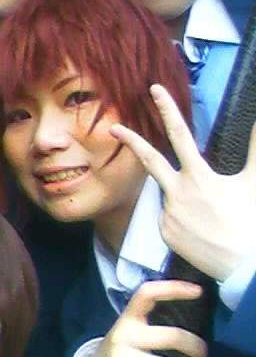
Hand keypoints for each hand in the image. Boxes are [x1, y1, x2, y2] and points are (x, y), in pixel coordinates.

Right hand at [81, 281, 205, 356]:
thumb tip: (192, 316)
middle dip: (195, 346)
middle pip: (171, 336)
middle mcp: (124, 335)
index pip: (147, 294)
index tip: (197, 290)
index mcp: (128, 318)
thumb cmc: (123, 351)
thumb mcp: (130, 330)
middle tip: (203, 353)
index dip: (172, 289)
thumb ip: (152, 322)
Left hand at [110, 84, 255, 280]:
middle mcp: (177, 193)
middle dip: (132, 141)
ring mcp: (168, 215)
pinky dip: (183, 220)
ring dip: (184, 199)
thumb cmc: (252, 220)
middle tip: (115, 128)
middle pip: (150, 160)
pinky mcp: (166, 234)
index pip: (180, 135)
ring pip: (170, 196)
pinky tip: (202, 232)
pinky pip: (169, 220)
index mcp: (199, 176)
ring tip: (212, 219)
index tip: (154, 91)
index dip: (168, 110)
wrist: (245, 266)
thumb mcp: (254, 181)